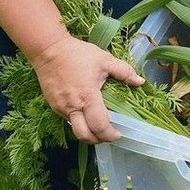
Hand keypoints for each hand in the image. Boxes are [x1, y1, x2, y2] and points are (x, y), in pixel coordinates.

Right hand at [29, 35, 143, 144]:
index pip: (99, 125)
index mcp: (87, 97)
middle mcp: (72, 107)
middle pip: (84, 135)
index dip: (110, 134)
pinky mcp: (53, 106)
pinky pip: (68, 120)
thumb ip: (124, 71)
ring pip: (75, 129)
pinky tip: (86, 114)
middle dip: (98, 140)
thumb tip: (140, 82)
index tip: (119, 134)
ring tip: (99, 126)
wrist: (49, 50)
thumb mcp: (104, 60)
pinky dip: (79, 122)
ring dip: (88, 132)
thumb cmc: (78, 54)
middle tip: (108, 135)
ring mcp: (60, 108)